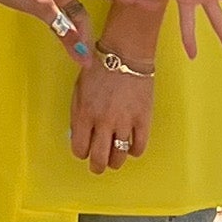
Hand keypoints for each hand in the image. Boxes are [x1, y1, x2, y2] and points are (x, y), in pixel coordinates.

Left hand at [70, 48, 153, 173]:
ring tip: (114, 159)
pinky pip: (139, 147)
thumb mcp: (78, 91)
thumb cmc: (97, 69)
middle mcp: (103, 122)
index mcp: (83, 114)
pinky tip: (131, 145)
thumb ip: (77, 114)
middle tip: (98, 166)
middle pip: (100, 158)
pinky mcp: (143, 120)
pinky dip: (135, 151)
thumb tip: (78, 135)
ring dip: (115, 161)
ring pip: (120, 156)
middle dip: (97, 166)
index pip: (80, 147)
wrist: (124, 55)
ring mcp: (124, 122)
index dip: (81, 153)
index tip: (84, 152)